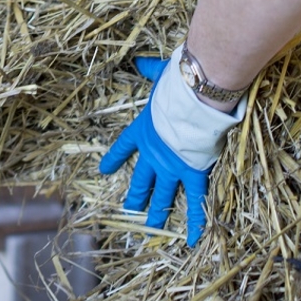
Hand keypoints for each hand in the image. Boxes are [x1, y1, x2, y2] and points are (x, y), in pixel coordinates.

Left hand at [98, 48, 244, 246]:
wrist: (196, 99)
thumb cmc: (178, 86)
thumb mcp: (160, 75)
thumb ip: (150, 70)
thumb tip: (140, 60)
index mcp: (143, 130)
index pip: (122, 148)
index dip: (114, 159)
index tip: (104, 169)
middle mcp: (154, 154)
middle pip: (142, 181)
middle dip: (135, 196)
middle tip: (129, 208)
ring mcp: (172, 167)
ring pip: (162, 197)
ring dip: (157, 213)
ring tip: (151, 228)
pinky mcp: (193, 174)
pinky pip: (194, 203)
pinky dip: (194, 222)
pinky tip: (191, 240)